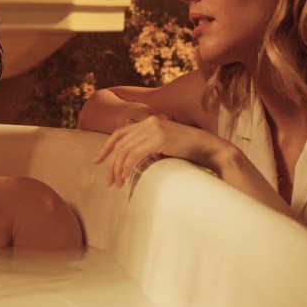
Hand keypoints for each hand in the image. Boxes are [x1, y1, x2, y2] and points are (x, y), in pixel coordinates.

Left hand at [92, 115, 224, 187]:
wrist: (210, 148)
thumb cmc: (189, 152)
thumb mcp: (164, 148)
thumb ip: (149, 149)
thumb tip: (131, 164)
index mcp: (149, 122)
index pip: (120, 133)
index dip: (106, 147)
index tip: (97, 161)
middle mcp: (149, 122)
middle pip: (120, 143)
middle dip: (111, 164)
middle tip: (109, 182)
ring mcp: (154, 128)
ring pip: (125, 150)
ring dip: (118, 169)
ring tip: (118, 184)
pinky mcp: (159, 138)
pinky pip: (135, 153)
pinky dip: (127, 166)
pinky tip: (126, 176)